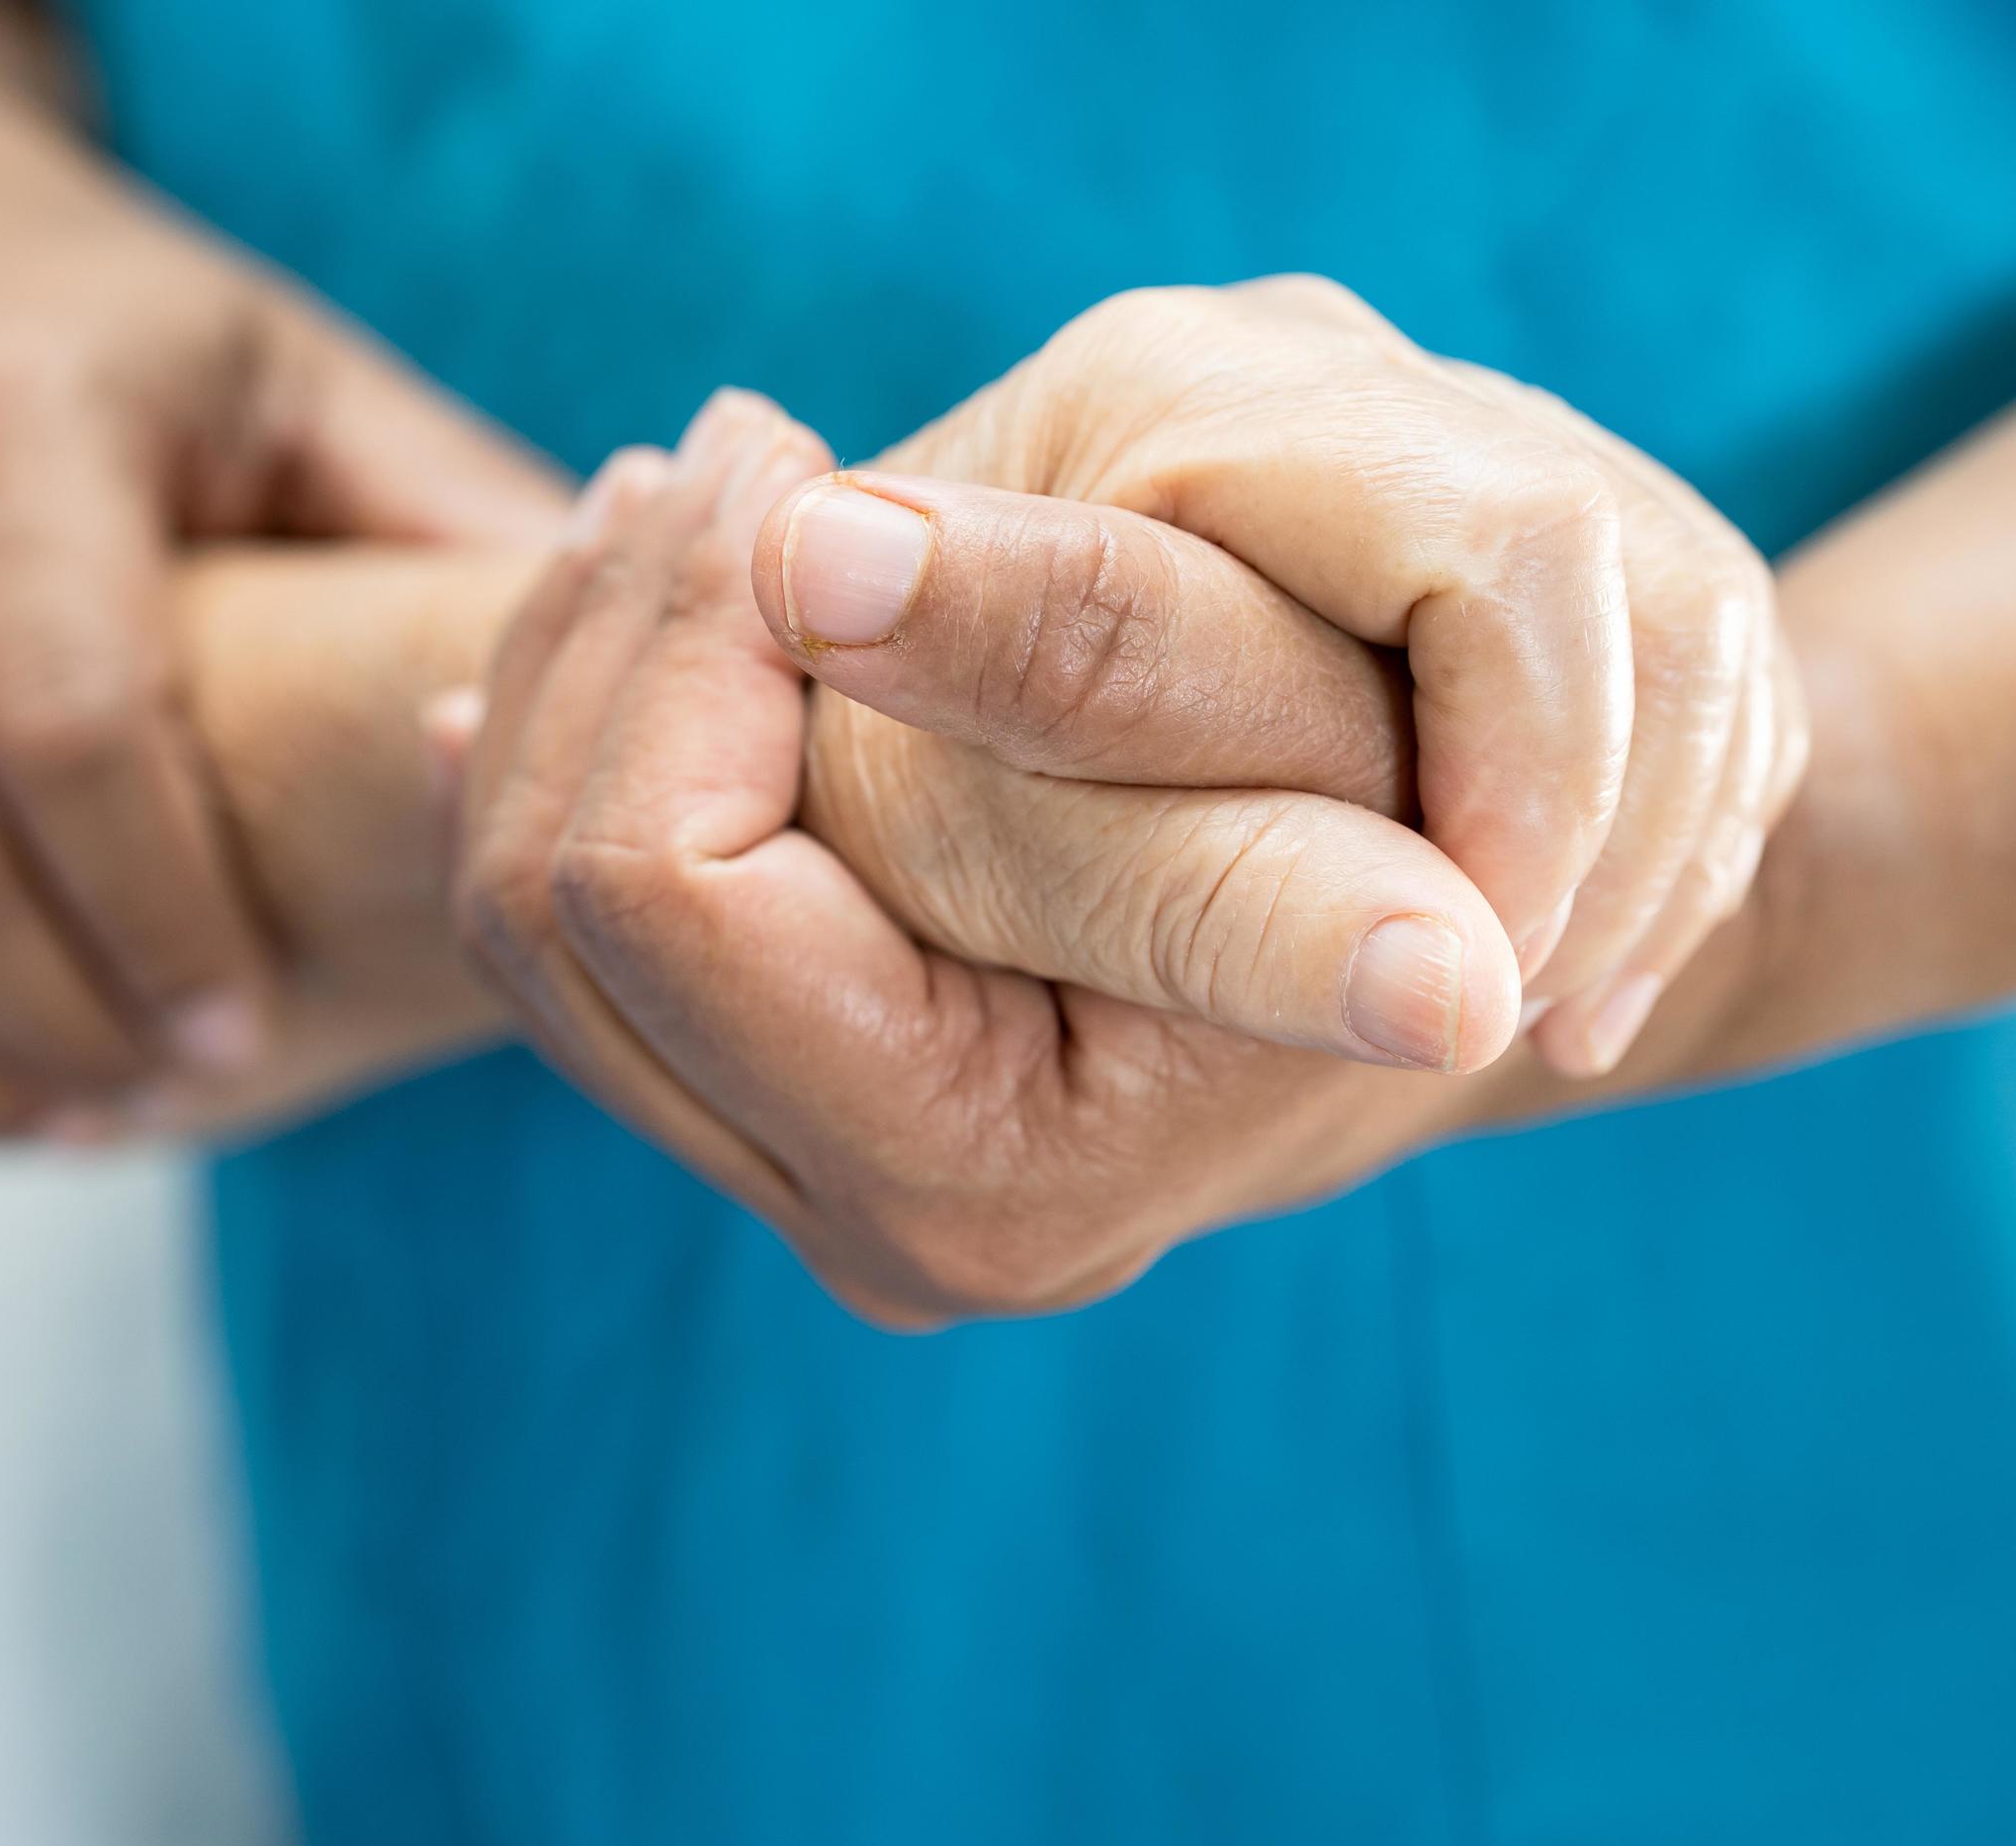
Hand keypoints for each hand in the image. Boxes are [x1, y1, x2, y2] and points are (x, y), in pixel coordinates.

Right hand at [0, 79, 563, 1131]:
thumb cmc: (123, 334)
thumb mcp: (298, 382)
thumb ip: (447, 514)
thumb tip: (631, 677)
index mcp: (17, 415)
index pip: (69, 722)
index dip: (159, 914)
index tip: (248, 1032)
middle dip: (47, 1015)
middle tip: (165, 1101)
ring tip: (67, 1115)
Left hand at [453, 393, 1521, 1324]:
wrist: (1478, 956)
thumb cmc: (1436, 815)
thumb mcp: (1288, 713)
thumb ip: (1084, 659)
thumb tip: (831, 563)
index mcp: (980, 1167)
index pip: (656, 885)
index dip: (693, 640)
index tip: (784, 455)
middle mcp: (883, 1235)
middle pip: (556, 920)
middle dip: (620, 643)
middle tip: (724, 441)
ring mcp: (826, 1198)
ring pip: (536, 935)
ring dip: (586, 681)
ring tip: (673, 503)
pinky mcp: (805, 1137)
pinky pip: (582, 956)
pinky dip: (583, 764)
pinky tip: (610, 633)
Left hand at [883, 277, 1808, 1075]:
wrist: (914, 805)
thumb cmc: (926, 843)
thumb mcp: (1023, 879)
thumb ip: (1219, 903)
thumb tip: (1457, 992)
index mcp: (1156, 395)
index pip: (1483, 548)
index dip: (1531, 789)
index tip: (1494, 993)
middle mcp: (1296, 357)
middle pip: (1594, 554)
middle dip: (1589, 828)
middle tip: (1513, 1020)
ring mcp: (1419, 410)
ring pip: (1681, 608)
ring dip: (1644, 851)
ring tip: (1542, 1023)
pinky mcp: (1504, 498)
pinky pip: (1694, 653)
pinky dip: (1667, 837)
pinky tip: (1570, 976)